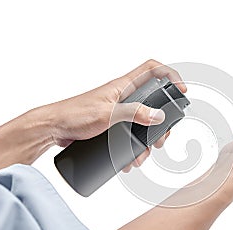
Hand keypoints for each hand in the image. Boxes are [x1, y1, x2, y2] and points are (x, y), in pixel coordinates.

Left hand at [46, 59, 185, 170]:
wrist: (52, 129)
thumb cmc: (73, 115)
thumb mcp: (107, 114)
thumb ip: (133, 113)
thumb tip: (158, 116)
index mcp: (122, 86)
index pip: (151, 69)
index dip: (169, 75)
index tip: (180, 90)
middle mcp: (122, 97)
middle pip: (152, 101)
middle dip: (161, 121)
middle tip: (162, 137)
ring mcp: (117, 111)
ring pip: (141, 122)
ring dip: (146, 139)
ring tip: (145, 154)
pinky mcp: (111, 125)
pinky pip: (129, 133)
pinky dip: (133, 145)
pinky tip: (131, 157)